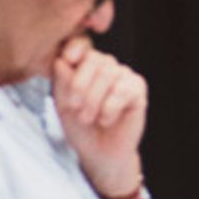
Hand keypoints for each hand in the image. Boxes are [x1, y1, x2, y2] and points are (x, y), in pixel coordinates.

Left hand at [52, 34, 145, 198]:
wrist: (100, 154)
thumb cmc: (80, 129)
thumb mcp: (64, 106)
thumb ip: (62, 83)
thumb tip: (61, 60)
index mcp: (85, 64)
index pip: (82, 44)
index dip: (75, 47)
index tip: (68, 58)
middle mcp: (105, 65)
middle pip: (93, 59)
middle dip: (80, 85)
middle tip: (75, 109)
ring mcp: (123, 75)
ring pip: (108, 74)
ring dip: (94, 99)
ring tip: (88, 118)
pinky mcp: (137, 88)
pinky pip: (123, 89)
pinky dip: (110, 106)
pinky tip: (106, 119)